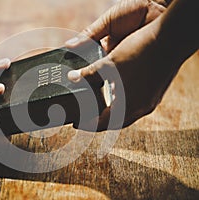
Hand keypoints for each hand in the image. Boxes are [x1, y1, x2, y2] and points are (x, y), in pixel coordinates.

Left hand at [66, 0, 183, 130]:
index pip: (102, 124)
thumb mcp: (108, 64)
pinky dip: (122, 106)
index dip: (86, 125)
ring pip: (126, 115)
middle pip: (115, 123)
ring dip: (111, 115)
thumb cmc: (139, 52)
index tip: (75, 124)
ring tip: (99, 109)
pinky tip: (118, 97)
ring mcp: (150, 102)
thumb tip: (72, 77)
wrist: (170, 39)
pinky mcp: (154, 94)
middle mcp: (140, 108)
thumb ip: (88, 74)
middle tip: (85, 118)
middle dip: (99, 122)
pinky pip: (135, 107)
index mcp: (127, 105)